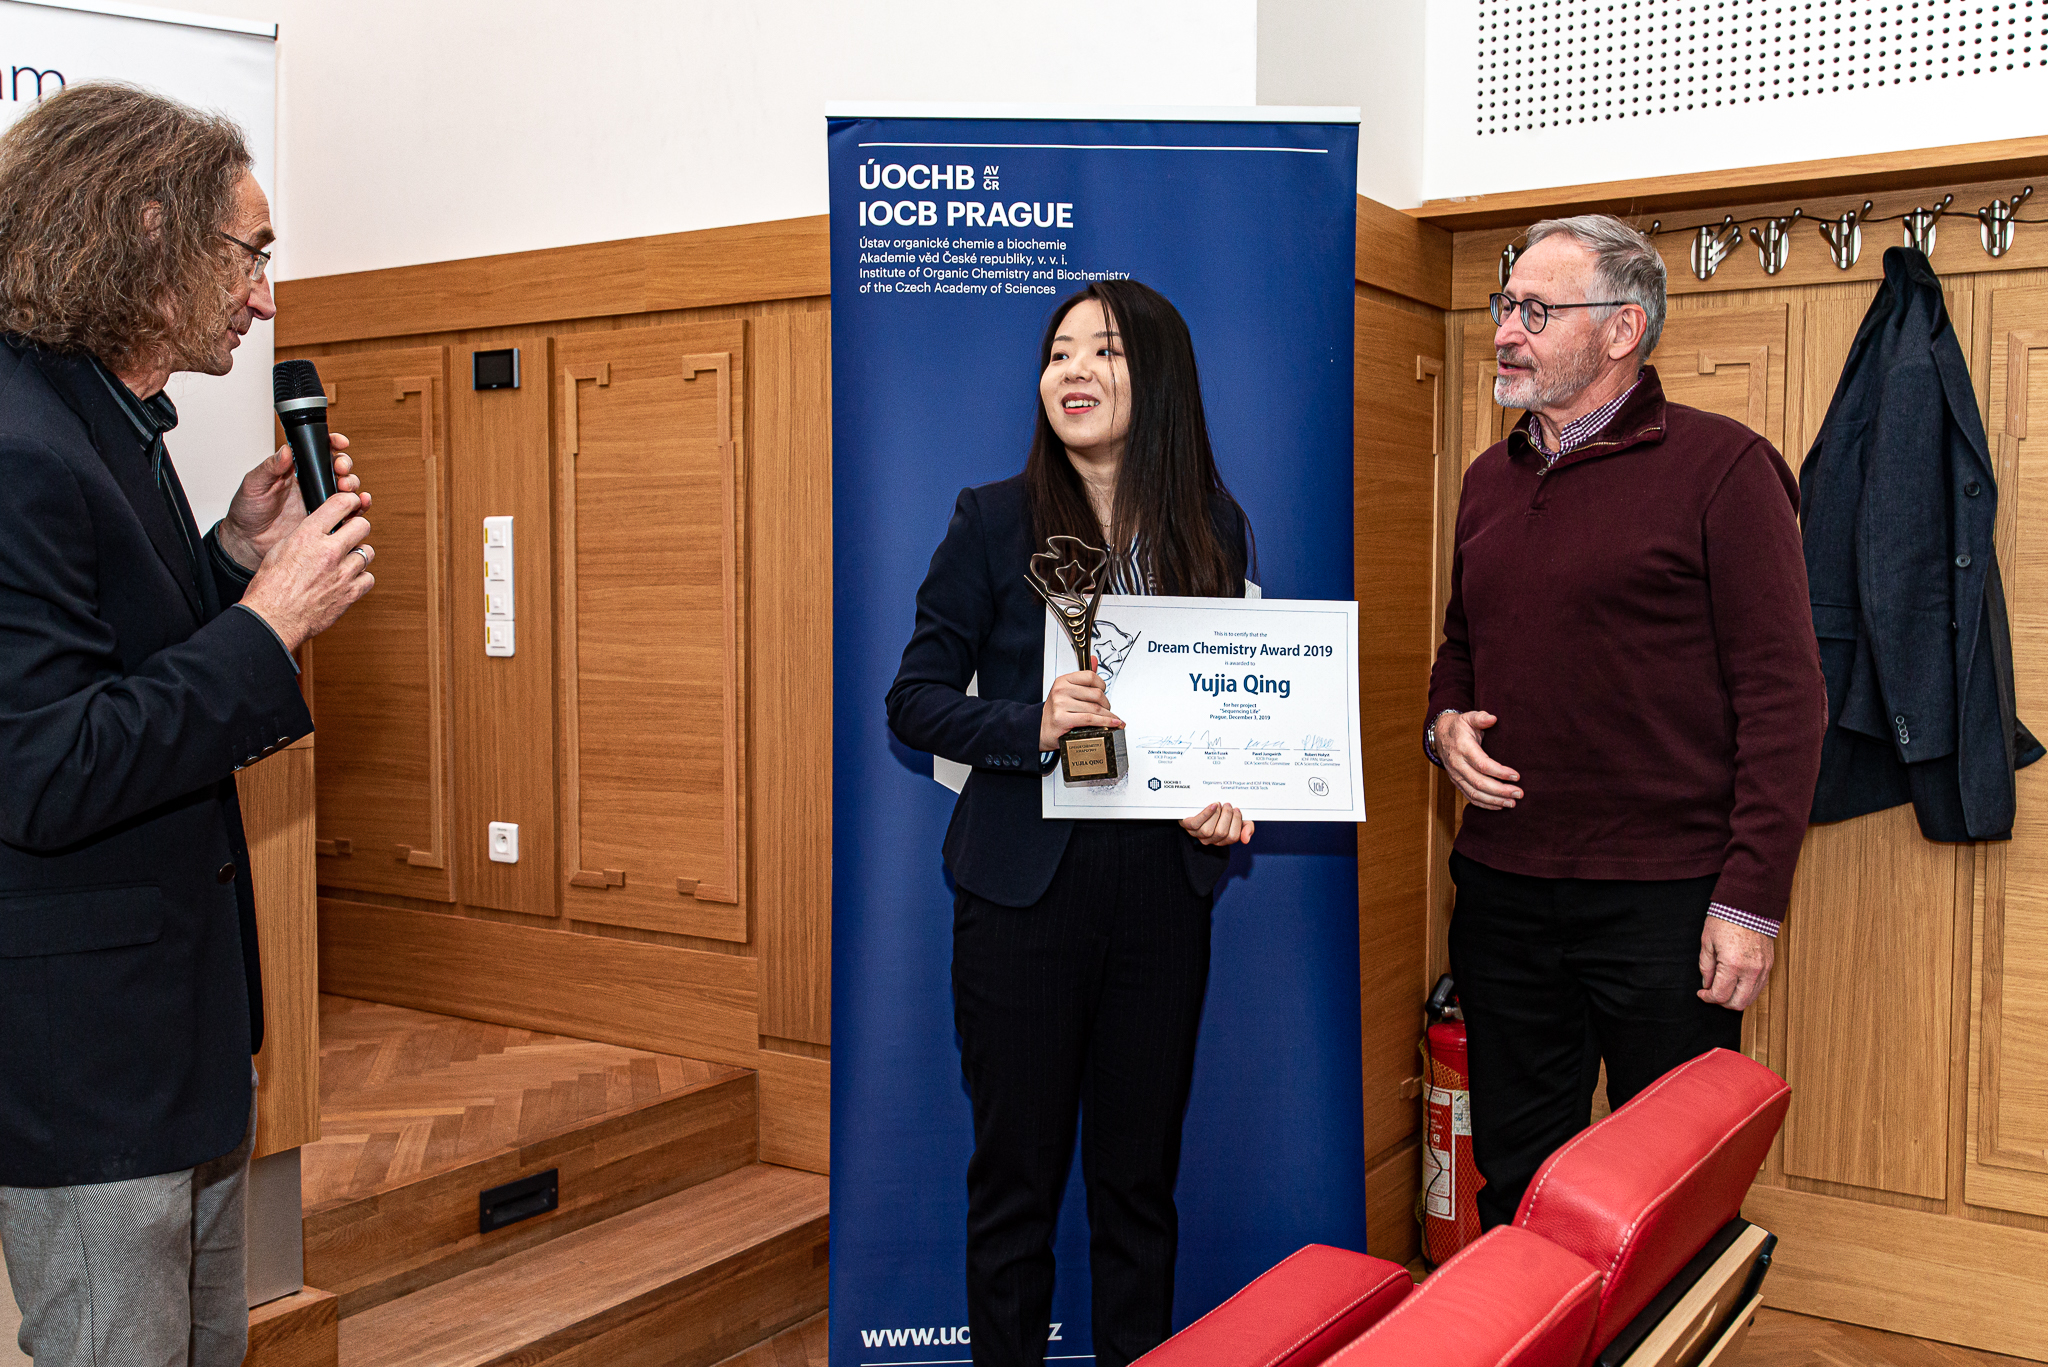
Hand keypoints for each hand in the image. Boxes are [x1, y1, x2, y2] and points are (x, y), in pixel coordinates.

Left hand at [215, 434, 363, 570]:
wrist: (248, 542)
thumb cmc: (247, 511)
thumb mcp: (254, 484)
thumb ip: (270, 467)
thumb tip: (286, 450)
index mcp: (295, 470)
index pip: (318, 451)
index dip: (332, 444)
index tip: (338, 443)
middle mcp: (311, 483)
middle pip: (338, 468)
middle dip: (344, 465)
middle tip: (340, 470)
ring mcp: (320, 502)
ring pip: (347, 488)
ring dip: (353, 485)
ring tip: (346, 488)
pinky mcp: (326, 521)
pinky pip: (349, 512)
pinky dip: (359, 507)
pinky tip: (360, 505)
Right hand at [237, 492, 374, 651]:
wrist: (272, 619)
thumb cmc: (270, 587)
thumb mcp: (280, 549)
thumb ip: (304, 535)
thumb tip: (319, 528)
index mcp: (308, 536)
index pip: (340, 505)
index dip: (350, 502)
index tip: (352, 504)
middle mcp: (328, 551)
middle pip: (362, 526)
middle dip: (357, 529)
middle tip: (351, 535)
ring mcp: (342, 573)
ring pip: (367, 553)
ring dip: (358, 555)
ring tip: (345, 561)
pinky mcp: (350, 594)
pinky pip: (368, 578)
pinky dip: (360, 579)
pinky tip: (348, 580)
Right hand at [1039, 655, 1122, 750]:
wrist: (1043, 728)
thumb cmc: (1057, 710)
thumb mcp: (1068, 690)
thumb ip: (1083, 677)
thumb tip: (1093, 659)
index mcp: (1063, 680)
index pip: (1090, 676)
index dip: (1102, 684)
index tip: (1105, 692)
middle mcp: (1061, 691)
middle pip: (1096, 694)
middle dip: (1107, 704)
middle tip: (1108, 710)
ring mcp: (1060, 704)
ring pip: (1095, 708)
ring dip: (1109, 716)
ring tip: (1114, 720)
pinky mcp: (1063, 719)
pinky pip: (1090, 719)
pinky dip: (1105, 722)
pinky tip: (1113, 724)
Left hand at [1180, 802, 1253, 846]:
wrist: (1197, 805)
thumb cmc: (1219, 812)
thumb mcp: (1236, 818)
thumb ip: (1247, 827)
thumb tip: (1246, 839)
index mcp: (1222, 839)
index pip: (1233, 837)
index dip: (1237, 823)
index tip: (1237, 810)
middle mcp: (1209, 840)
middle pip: (1221, 833)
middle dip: (1227, 817)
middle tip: (1229, 805)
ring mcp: (1197, 834)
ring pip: (1208, 830)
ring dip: (1217, 815)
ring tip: (1220, 804)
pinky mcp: (1187, 826)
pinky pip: (1196, 824)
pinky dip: (1206, 814)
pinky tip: (1213, 805)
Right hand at [1436, 709, 1521, 809]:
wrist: (1440, 735)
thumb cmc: (1460, 726)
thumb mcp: (1468, 717)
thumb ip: (1481, 717)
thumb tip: (1493, 718)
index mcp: (1463, 748)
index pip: (1482, 764)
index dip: (1499, 772)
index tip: (1516, 776)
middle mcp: (1458, 765)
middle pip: (1479, 783)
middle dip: (1501, 790)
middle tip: (1519, 793)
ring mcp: (1456, 776)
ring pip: (1475, 793)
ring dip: (1494, 801)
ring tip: (1512, 803)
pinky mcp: (1457, 783)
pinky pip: (1470, 797)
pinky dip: (1485, 804)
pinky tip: (1499, 806)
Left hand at [1698, 917, 1774, 1010]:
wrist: (1749, 905)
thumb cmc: (1726, 919)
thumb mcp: (1707, 942)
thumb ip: (1706, 966)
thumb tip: (1707, 984)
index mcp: (1732, 965)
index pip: (1720, 995)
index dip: (1708, 998)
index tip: (1702, 993)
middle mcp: (1751, 970)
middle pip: (1738, 1003)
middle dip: (1722, 1003)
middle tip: (1712, 994)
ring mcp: (1763, 969)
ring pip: (1751, 998)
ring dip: (1736, 998)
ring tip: (1724, 988)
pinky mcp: (1769, 965)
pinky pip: (1760, 987)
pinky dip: (1747, 990)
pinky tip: (1737, 983)